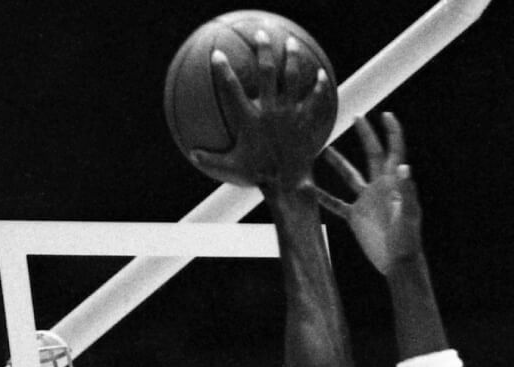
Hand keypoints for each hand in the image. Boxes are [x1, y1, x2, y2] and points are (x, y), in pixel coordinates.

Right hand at [190, 34, 330, 191]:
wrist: (288, 185)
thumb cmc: (260, 177)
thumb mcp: (232, 168)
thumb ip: (211, 160)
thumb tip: (192, 154)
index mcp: (249, 119)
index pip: (232, 88)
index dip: (223, 70)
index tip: (217, 54)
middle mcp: (270, 111)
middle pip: (267, 72)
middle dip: (263, 50)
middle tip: (261, 33)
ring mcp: (290, 114)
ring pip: (291, 79)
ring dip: (292, 58)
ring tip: (291, 42)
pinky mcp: (305, 122)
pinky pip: (314, 101)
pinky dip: (317, 87)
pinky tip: (321, 75)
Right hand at [316, 113, 422, 272]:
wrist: (398, 263)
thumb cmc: (408, 239)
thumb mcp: (408, 215)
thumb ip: (406, 191)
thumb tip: (405, 166)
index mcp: (394, 183)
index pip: (395, 151)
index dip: (392, 133)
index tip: (387, 114)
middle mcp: (380, 187)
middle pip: (372, 154)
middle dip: (366, 135)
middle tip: (356, 116)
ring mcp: (366, 201)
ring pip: (349, 176)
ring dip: (337, 162)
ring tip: (323, 148)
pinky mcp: (356, 216)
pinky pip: (336, 204)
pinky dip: (323, 197)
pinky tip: (308, 189)